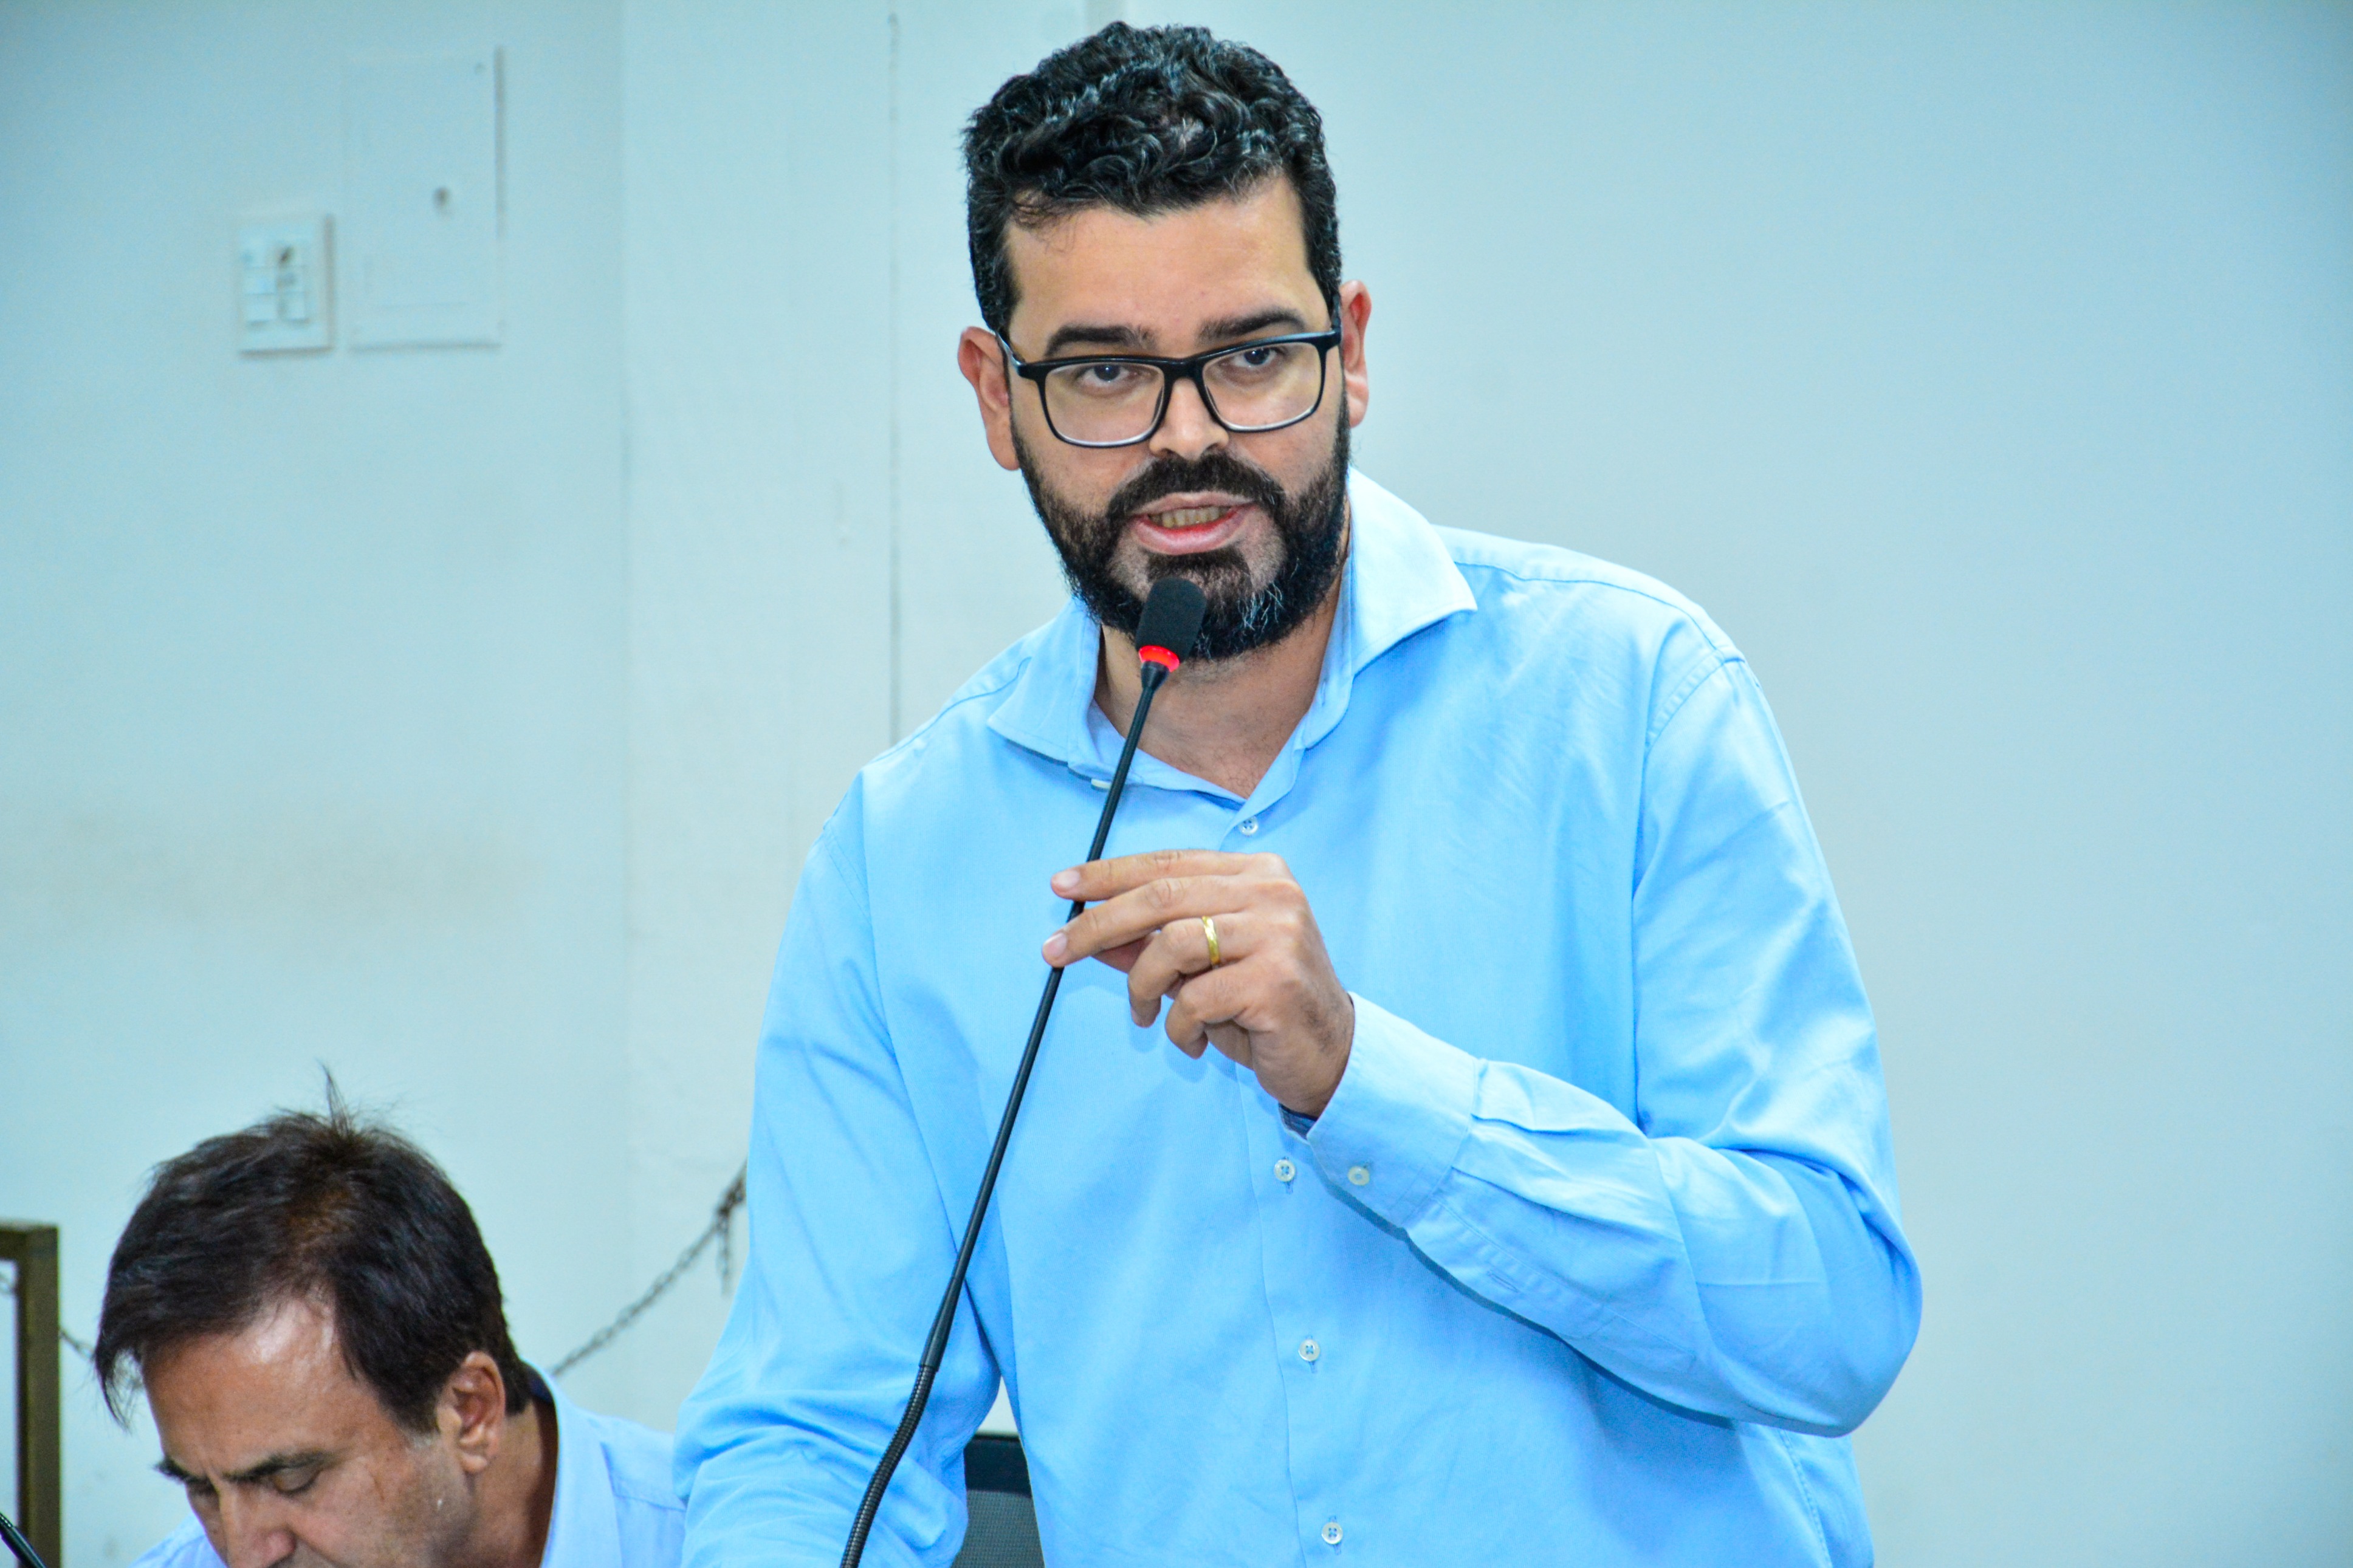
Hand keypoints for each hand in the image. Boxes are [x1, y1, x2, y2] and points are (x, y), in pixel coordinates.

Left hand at [1042, 849, 1353, 1116]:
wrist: (1330, 1053)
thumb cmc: (1260, 1005)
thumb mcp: (1200, 967)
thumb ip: (1152, 944)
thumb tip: (1089, 934)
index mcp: (1256, 873)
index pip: (1167, 864)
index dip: (1107, 874)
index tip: (1060, 888)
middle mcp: (1271, 892)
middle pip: (1160, 896)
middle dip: (1097, 925)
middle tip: (1055, 951)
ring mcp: (1278, 932)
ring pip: (1171, 946)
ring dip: (1142, 988)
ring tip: (1145, 1015)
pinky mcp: (1275, 979)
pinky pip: (1194, 999)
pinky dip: (1178, 1026)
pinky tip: (1194, 1040)